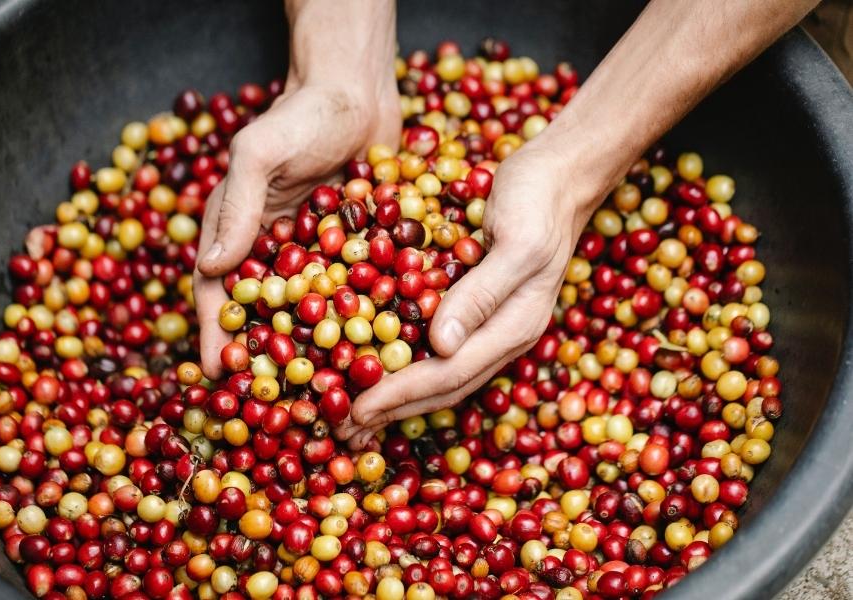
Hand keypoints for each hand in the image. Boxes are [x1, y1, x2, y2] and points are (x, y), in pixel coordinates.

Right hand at [194, 79, 399, 378]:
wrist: (360, 91)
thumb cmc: (303, 113)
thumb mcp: (262, 151)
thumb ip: (238, 204)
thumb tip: (212, 266)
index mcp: (240, 233)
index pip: (221, 292)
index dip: (217, 334)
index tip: (221, 374)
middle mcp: (277, 252)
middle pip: (269, 315)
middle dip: (271, 359)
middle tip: (278, 402)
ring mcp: (320, 256)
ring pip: (317, 314)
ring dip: (321, 353)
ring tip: (334, 393)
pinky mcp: (360, 252)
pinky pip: (360, 293)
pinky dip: (368, 322)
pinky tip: (383, 354)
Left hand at [337, 143, 601, 448]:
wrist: (562, 173)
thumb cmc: (541, 200)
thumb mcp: (517, 243)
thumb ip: (481, 294)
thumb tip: (441, 346)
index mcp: (516, 327)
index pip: (450, 374)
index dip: (401, 394)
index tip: (356, 408)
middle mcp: (505, 334)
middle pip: (446, 387)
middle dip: (395, 410)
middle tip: (345, 428)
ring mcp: (494, 323)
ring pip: (443, 373)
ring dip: (400, 395)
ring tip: (359, 410)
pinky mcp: (480, 305)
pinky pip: (441, 346)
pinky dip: (409, 362)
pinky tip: (383, 362)